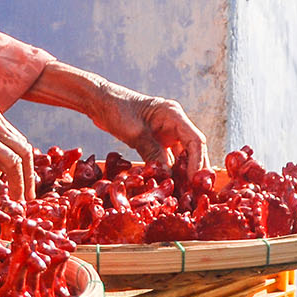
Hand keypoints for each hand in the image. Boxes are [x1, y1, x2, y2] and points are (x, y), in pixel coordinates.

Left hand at [23, 62, 210, 175]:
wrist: (100, 102)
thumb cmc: (116, 110)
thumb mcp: (135, 133)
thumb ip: (153, 152)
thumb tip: (169, 176)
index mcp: (174, 114)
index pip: (195, 140)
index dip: (197, 162)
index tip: (195, 182)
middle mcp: (175, 123)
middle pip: (194, 149)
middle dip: (195, 170)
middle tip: (194, 193)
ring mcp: (167, 132)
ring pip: (183, 155)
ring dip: (183, 173)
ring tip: (184, 193)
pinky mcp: (158, 141)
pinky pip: (169, 158)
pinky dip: (170, 171)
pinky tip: (170, 186)